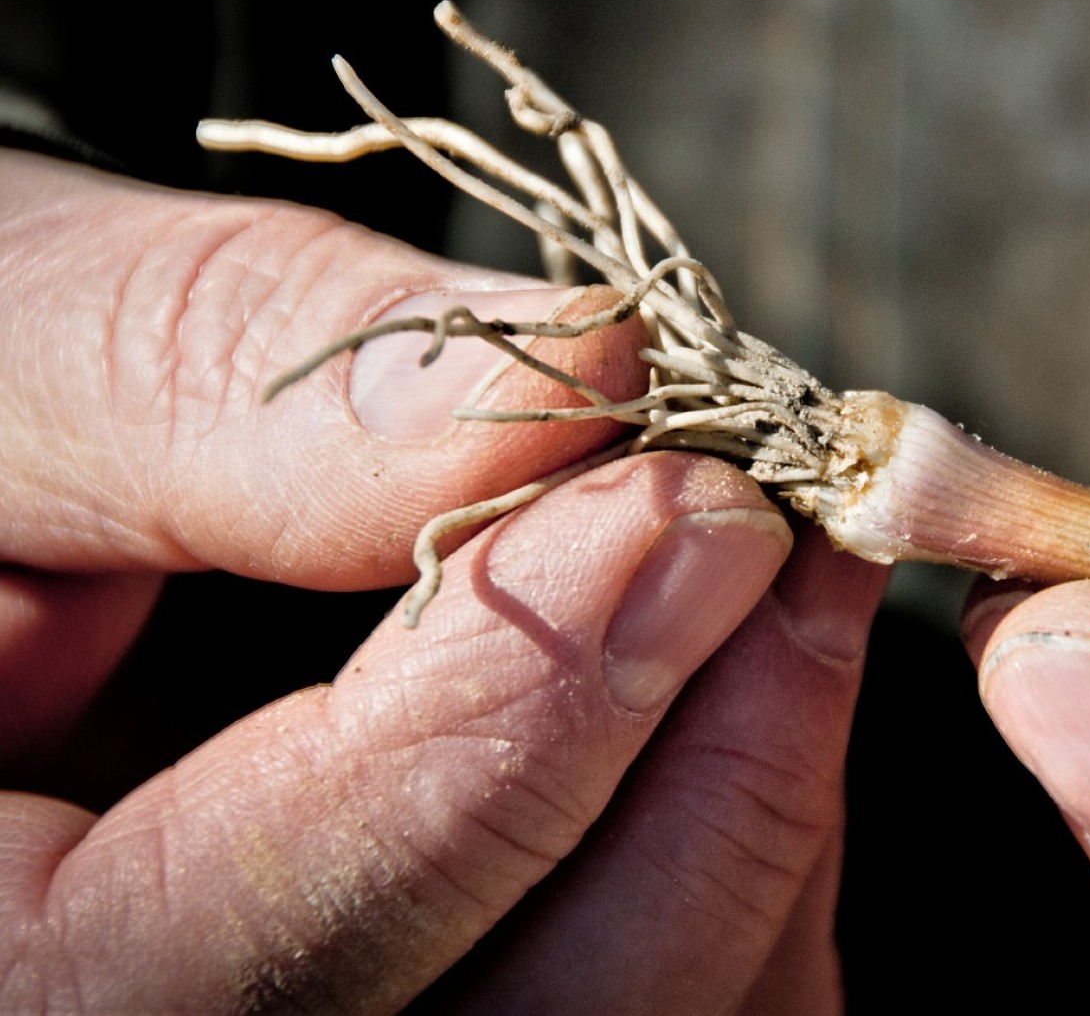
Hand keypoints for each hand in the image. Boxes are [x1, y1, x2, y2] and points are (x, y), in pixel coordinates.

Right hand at [0, 150, 886, 1011]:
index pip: (265, 951)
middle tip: (793, 539)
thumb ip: (241, 385)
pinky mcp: (459, 980)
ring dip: (751, 804)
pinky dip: (738, 834)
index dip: (512, 720)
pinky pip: (666, 989)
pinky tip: (753, 661)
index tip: (687, 506)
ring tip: (797, 577)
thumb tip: (575, 381)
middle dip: (702, 786)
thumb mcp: (10, 350)